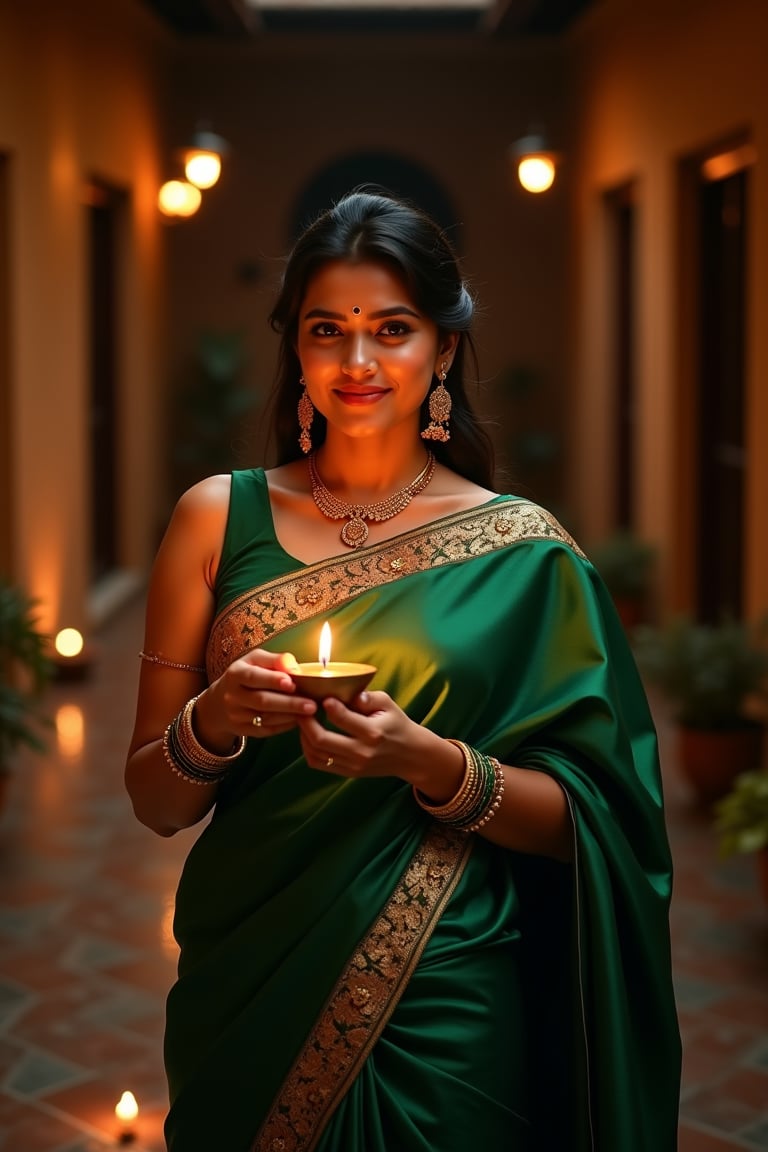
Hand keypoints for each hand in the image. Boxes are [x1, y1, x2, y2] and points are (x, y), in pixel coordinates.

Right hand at [194, 649, 316, 749]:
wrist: (219, 702)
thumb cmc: (245, 675)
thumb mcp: (254, 660)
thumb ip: (274, 660)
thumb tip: (293, 665)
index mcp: (235, 674)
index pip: (253, 677)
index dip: (272, 680)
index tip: (292, 683)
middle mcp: (232, 696)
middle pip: (262, 701)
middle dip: (289, 703)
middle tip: (311, 704)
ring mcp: (236, 715)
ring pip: (265, 718)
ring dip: (290, 715)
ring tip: (310, 711)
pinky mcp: (242, 730)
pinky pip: (266, 730)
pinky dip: (284, 726)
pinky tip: (298, 720)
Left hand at [296, 691, 460, 789]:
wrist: (410, 755)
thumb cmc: (397, 724)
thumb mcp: (388, 704)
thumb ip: (366, 697)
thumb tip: (343, 691)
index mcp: (372, 732)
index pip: (340, 718)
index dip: (326, 704)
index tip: (321, 695)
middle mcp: (361, 752)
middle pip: (320, 739)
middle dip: (305, 721)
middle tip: (302, 707)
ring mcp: (353, 765)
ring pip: (315, 753)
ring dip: (304, 735)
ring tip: (305, 720)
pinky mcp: (348, 772)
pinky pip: (318, 763)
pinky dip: (308, 749)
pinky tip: (310, 736)